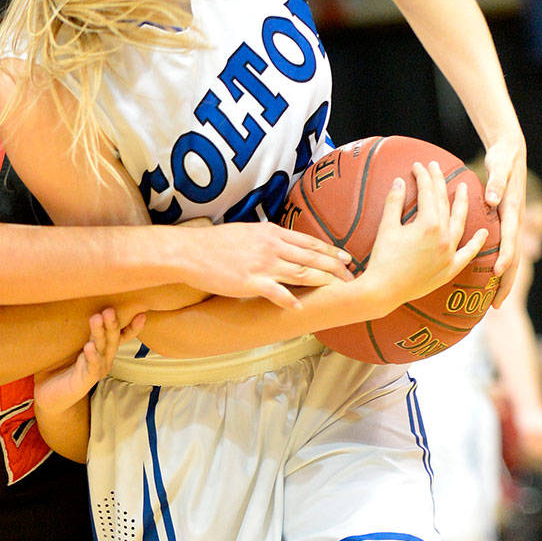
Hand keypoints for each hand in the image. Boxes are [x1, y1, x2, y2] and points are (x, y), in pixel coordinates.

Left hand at [34, 307, 141, 414]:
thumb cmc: (61, 368)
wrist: (52, 396)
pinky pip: (91, 367)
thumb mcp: (71, 346)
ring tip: (96, 318)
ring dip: (99, 333)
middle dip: (112, 324)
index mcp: (103, 350)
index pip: (121, 337)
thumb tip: (74, 304)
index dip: (132, 327)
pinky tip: (89, 347)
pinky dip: (91, 357)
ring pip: (101, 349)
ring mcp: (96, 370)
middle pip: (112, 339)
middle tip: (109, 309)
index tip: (142, 314)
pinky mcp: (85, 380)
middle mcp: (104, 359)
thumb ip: (77, 330)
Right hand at [180, 221, 351, 309]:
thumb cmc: (215, 243)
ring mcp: (263, 265)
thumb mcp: (246, 231)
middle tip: (352, 277)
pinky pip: (277, 293)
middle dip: (335, 268)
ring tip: (338, 291)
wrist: (190, 251)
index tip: (346, 257)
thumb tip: (279, 240)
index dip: (331, 250)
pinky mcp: (251, 282)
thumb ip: (266, 237)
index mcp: (272, 233)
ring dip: (323, 282)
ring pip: (302, 273)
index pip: (309, 242)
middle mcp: (272, 247)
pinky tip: (301, 308)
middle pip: (313, 258)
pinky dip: (291, 301)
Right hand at [362, 162, 486, 312]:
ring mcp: (449, 253)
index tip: (418, 165)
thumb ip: (395, 202)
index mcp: (428, 224)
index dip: (423, 176)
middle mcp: (444, 236)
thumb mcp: (386, 228)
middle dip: (439, 182)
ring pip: (460, 222)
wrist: (383, 291)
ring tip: (463, 188)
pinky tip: (483, 232)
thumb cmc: (382, 259)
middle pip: (444, 203)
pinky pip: (468, 253)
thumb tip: (400, 181)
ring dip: (463, 204)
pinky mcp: (450, 268)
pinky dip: (476, 243)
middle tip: (436, 167)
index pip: (429, 192)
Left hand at [483, 134, 525, 301]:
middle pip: (514, 256)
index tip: (496, 273)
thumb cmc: (503, 158)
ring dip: (504, 280)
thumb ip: (496, 181)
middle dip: (507, 281)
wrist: (512, 151)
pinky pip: (506, 250)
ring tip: (495, 302)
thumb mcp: (499, 165)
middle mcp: (515, 220)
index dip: (504, 257)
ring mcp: (513, 224)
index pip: (510, 239)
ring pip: (512, 257)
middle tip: (497, 305)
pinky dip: (501, 267)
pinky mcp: (508, 224)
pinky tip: (490, 281)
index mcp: (512, 210)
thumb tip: (492, 199)